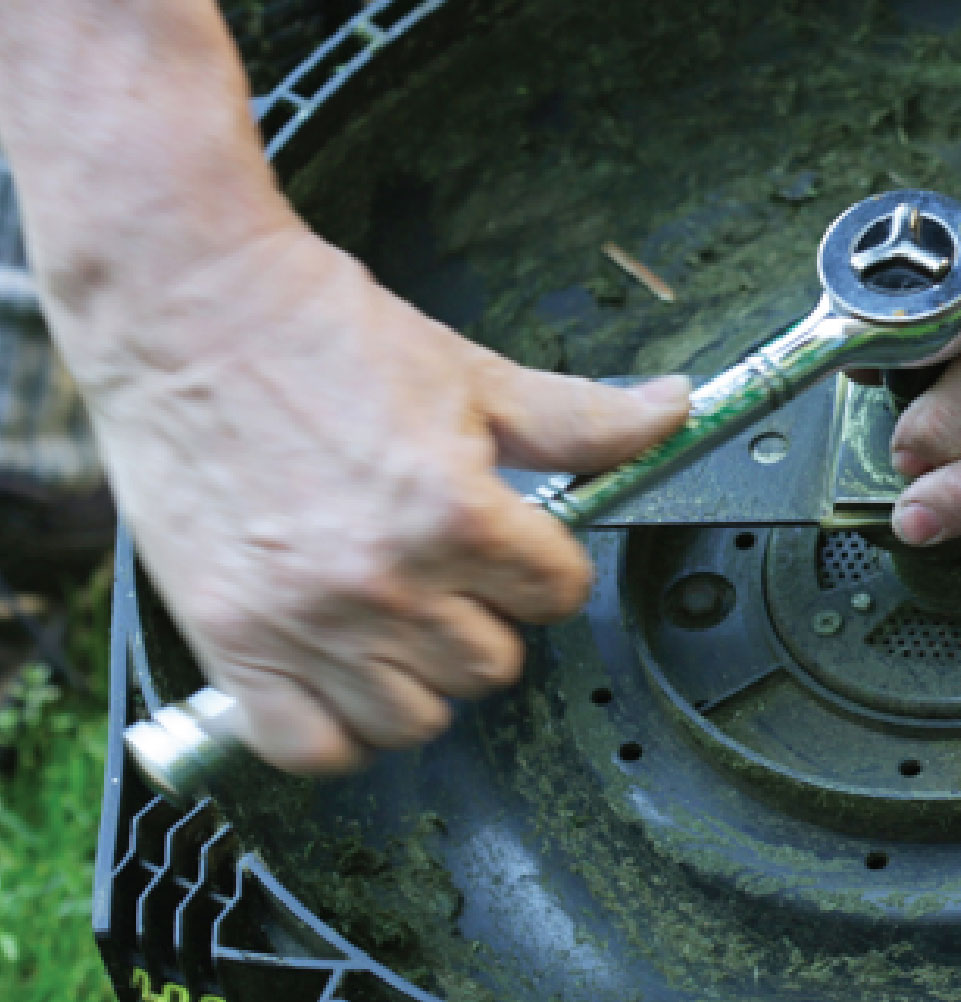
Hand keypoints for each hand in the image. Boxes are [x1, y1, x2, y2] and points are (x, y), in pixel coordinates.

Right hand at [91, 226, 688, 773]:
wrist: (187, 312)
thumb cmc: (324, 336)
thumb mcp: (472, 374)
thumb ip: (581, 419)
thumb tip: (675, 413)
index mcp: (452, 513)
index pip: (558, 596)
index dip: (546, 565)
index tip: (516, 544)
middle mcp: (380, 582)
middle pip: (493, 666)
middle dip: (487, 617)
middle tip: (450, 568)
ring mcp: (300, 622)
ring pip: (415, 719)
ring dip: (420, 676)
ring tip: (400, 617)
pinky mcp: (228, 643)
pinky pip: (309, 747)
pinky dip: (335, 727)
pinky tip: (344, 673)